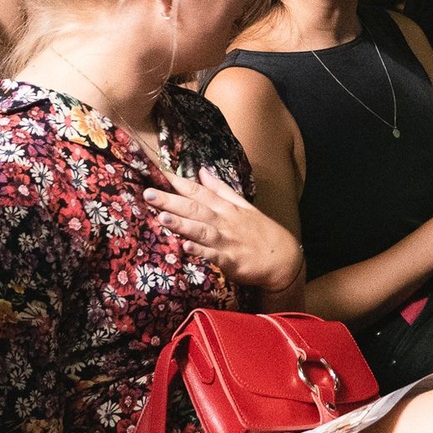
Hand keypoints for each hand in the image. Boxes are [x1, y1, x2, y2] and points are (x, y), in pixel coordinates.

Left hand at [146, 167, 300, 289]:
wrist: (283, 258)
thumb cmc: (260, 231)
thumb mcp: (243, 205)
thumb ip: (220, 189)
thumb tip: (201, 170)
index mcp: (226, 208)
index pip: (199, 192)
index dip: (179, 183)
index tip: (159, 173)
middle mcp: (224, 222)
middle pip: (195, 209)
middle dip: (172, 201)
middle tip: (149, 193)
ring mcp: (227, 241)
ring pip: (202, 231)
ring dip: (183, 224)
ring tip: (162, 218)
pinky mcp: (231, 262)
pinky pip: (213, 256)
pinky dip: (200, 251)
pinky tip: (185, 248)